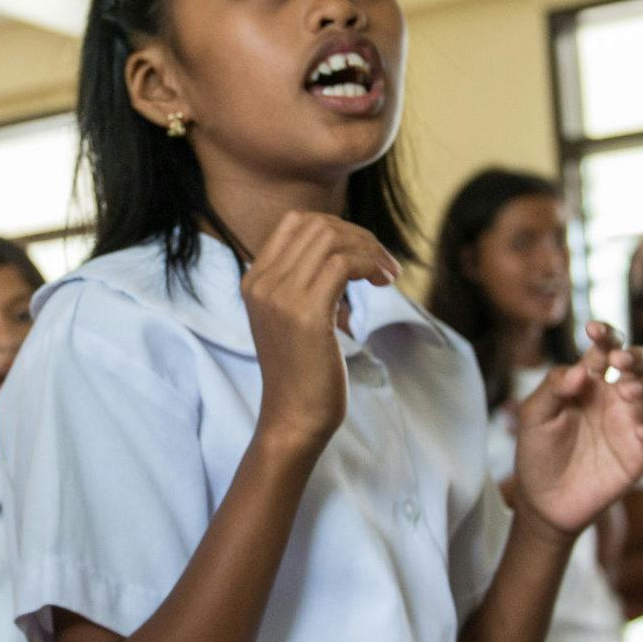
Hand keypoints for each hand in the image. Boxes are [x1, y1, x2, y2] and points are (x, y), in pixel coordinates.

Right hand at [239, 213, 399, 454]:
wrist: (293, 419)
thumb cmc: (302, 373)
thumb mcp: (292, 317)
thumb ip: (302, 282)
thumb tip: (341, 248)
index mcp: (254, 280)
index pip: (295, 222)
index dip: (337, 227)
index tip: (363, 252)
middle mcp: (262, 283)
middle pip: (316, 225)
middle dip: (359, 235)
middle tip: (383, 264)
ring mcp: (280, 296)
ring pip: (332, 239)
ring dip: (370, 249)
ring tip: (388, 274)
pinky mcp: (306, 313)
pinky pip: (344, 263)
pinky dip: (370, 264)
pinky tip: (383, 283)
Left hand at [509, 325, 642, 534]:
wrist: (544, 501)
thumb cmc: (537, 451)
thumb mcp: (534, 416)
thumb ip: (553, 388)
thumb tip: (580, 370)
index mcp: (590, 381)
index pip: (606, 348)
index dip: (606, 334)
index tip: (594, 330)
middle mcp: (615, 396)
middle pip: (642, 363)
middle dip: (637, 356)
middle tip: (619, 362)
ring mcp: (631, 422)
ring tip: (627, 392)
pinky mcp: (641, 452)